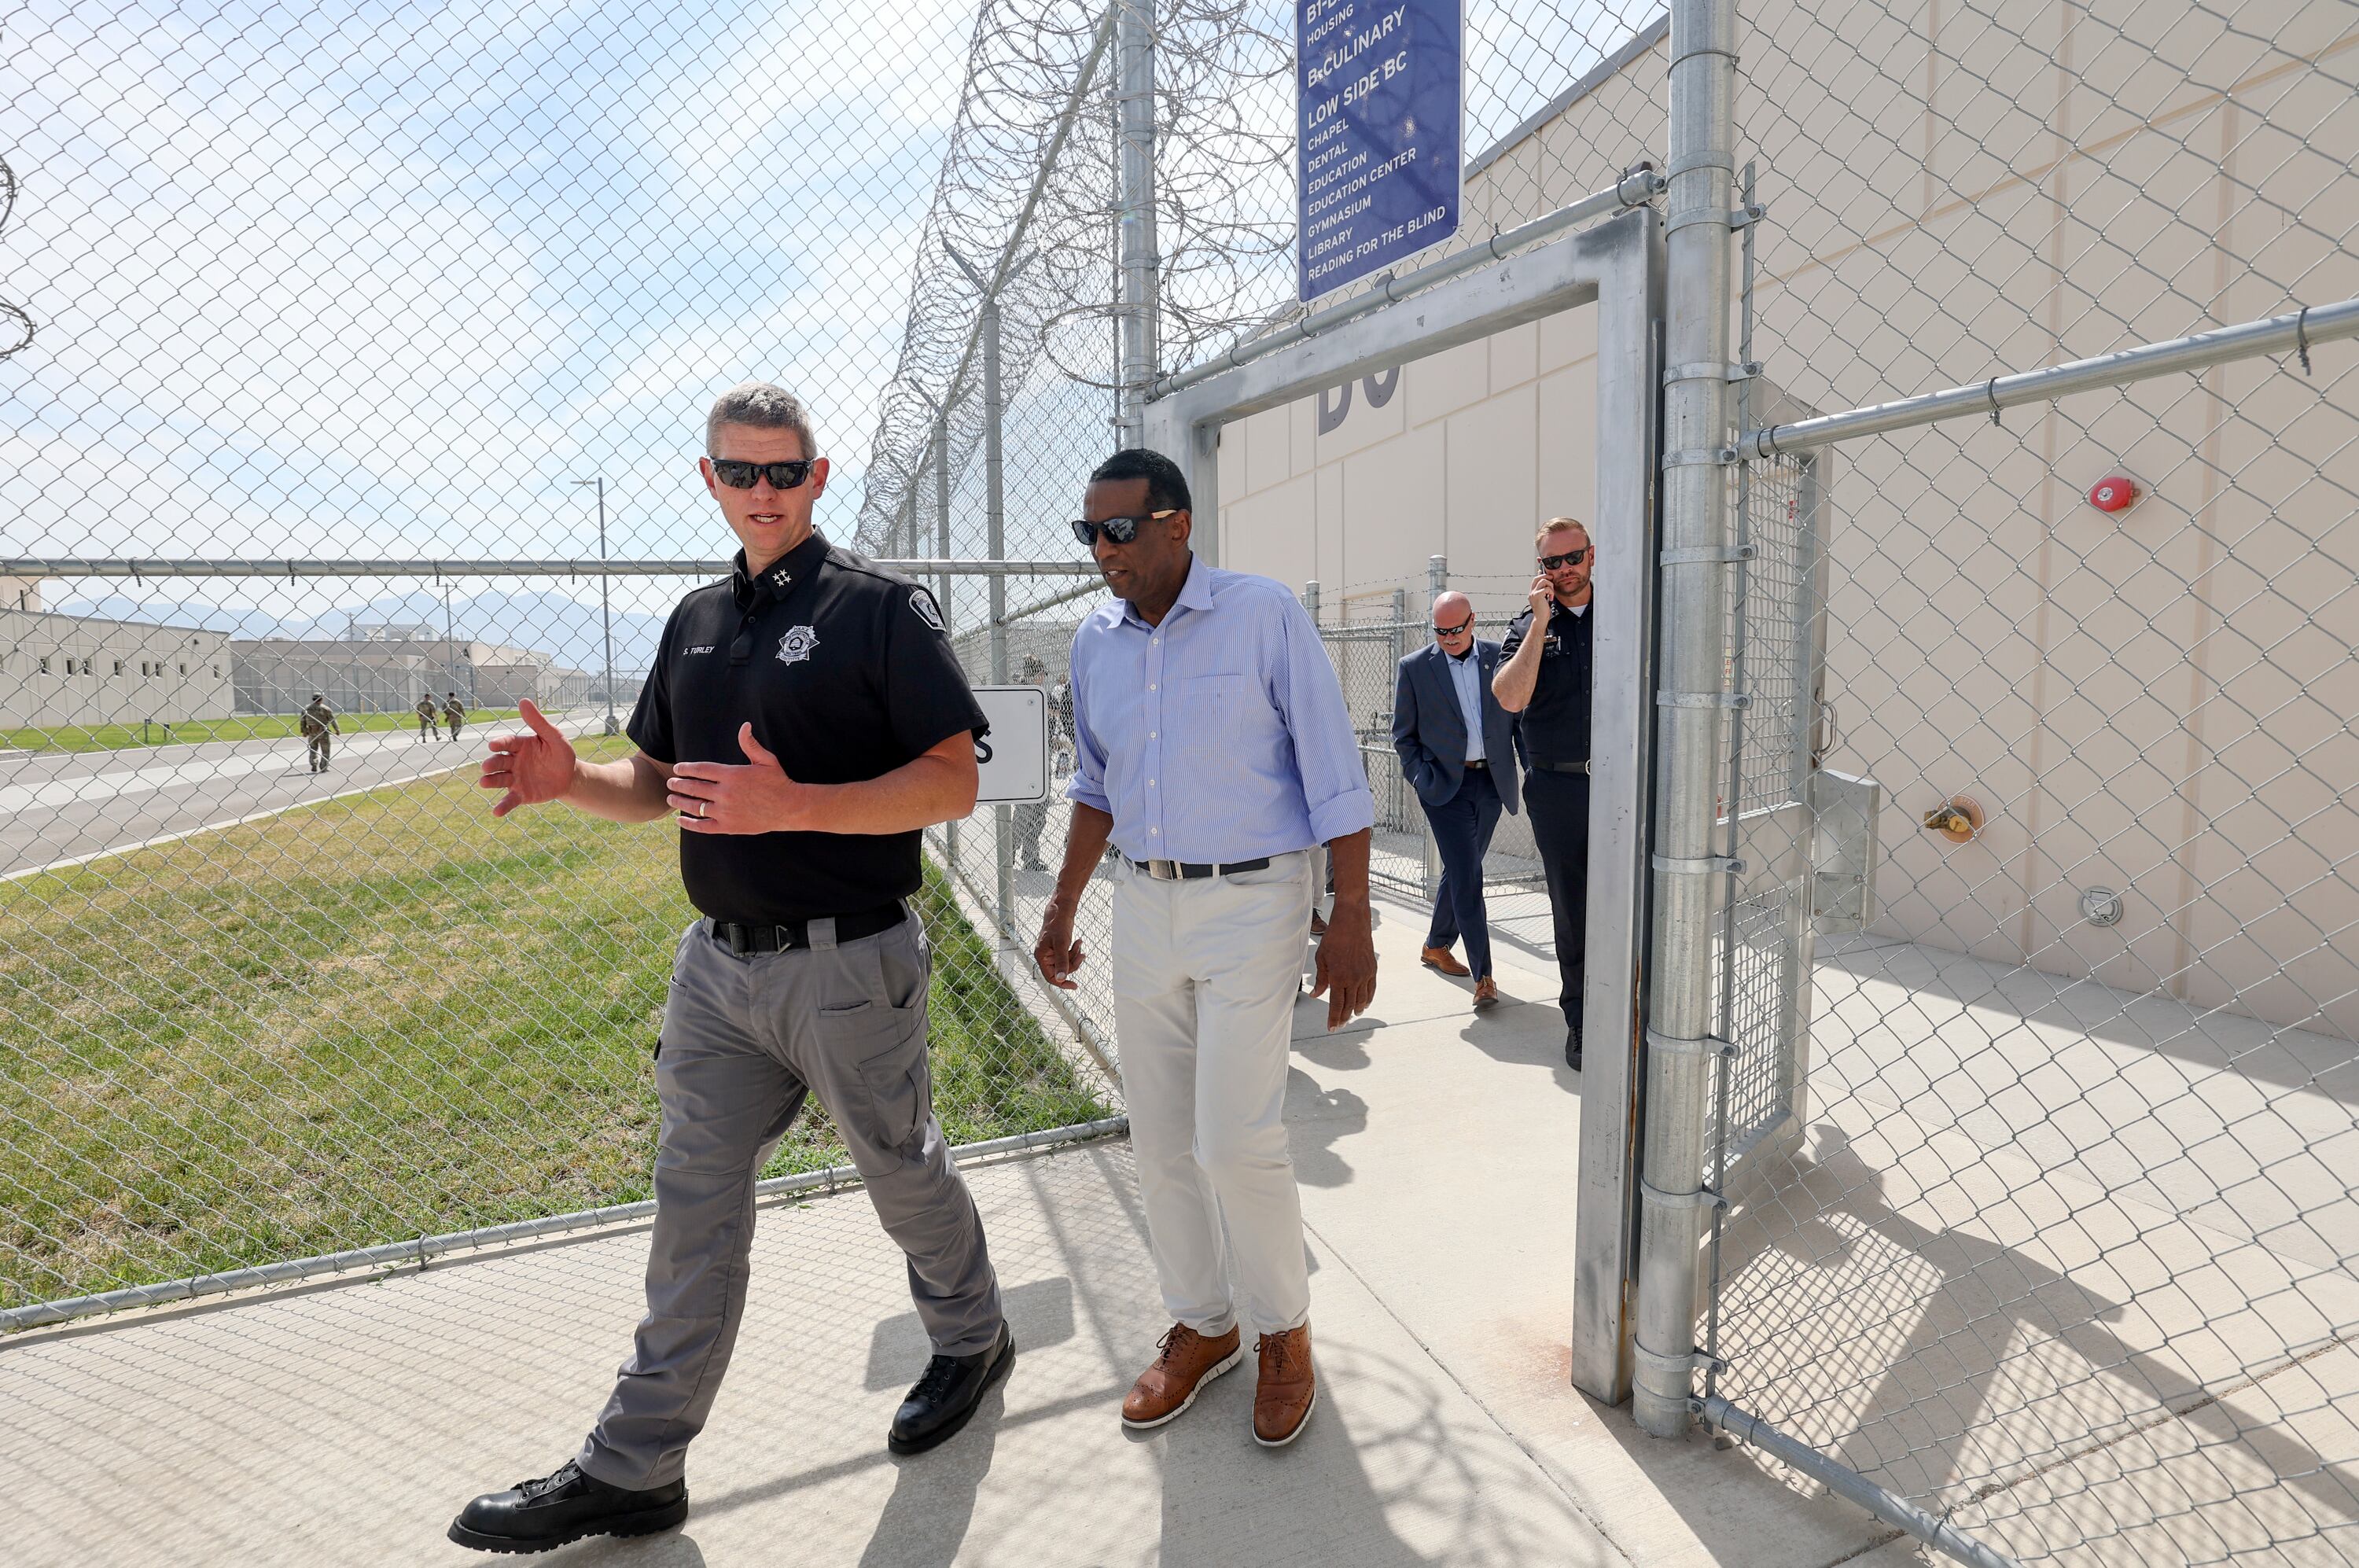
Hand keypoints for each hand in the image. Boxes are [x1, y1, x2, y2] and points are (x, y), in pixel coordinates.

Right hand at [479, 698, 575, 817]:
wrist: (570, 776)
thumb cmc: (561, 753)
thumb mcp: (554, 736)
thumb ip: (538, 722)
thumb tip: (524, 701)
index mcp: (520, 746)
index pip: (507, 743)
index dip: (500, 744)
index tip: (493, 745)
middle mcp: (513, 762)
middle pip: (499, 762)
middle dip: (492, 764)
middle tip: (487, 766)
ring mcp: (515, 779)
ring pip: (500, 780)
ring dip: (491, 781)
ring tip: (484, 782)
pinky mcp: (521, 794)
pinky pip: (510, 800)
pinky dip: (503, 806)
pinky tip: (496, 813)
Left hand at [666, 724, 810, 834]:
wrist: (789, 808)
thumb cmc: (778, 782)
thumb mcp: (766, 760)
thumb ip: (750, 744)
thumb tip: (744, 725)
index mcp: (732, 775)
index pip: (700, 770)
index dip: (686, 769)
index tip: (677, 769)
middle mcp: (725, 793)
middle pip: (694, 788)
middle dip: (679, 785)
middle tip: (670, 783)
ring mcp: (725, 811)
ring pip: (695, 806)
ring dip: (680, 802)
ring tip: (671, 799)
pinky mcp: (728, 826)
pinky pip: (703, 826)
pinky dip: (689, 823)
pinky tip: (680, 820)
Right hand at [1034, 898, 1086, 989]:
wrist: (1060, 911)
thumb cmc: (1058, 925)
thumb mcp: (1061, 944)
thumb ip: (1061, 962)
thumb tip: (1061, 979)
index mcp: (1041, 957)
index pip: (1051, 977)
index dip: (1062, 983)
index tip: (1075, 986)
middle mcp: (1045, 956)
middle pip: (1060, 970)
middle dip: (1073, 964)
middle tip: (1083, 955)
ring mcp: (1052, 953)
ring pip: (1066, 963)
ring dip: (1075, 955)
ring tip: (1079, 944)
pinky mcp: (1058, 948)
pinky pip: (1068, 956)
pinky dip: (1075, 950)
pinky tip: (1079, 942)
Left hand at [1310, 899, 1376, 1030]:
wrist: (1352, 923)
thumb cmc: (1333, 939)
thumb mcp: (1321, 959)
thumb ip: (1320, 980)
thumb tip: (1316, 995)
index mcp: (1338, 977)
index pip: (1336, 1004)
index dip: (1334, 1018)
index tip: (1331, 1028)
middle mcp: (1353, 979)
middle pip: (1349, 1005)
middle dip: (1344, 1017)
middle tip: (1340, 1026)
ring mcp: (1365, 974)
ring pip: (1362, 999)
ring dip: (1356, 1010)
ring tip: (1352, 1016)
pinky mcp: (1372, 969)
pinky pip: (1371, 989)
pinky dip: (1368, 999)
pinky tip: (1364, 1004)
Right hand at [1528, 572, 1554, 618]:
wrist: (1541, 618)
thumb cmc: (1543, 610)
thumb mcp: (1543, 599)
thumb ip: (1544, 592)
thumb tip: (1547, 586)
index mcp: (1532, 593)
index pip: (1535, 580)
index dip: (1540, 574)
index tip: (1545, 573)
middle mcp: (1531, 592)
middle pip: (1538, 578)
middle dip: (1546, 576)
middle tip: (1552, 579)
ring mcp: (1533, 593)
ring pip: (1543, 581)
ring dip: (1550, 585)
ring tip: (1551, 593)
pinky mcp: (1537, 595)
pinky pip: (1547, 588)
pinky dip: (1551, 592)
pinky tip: (1551, 598)